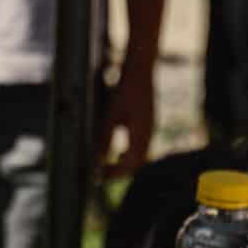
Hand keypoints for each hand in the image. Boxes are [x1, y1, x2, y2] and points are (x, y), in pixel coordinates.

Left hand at [96, 62, 154, 178]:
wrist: (141, 70)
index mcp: (140, 135)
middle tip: (102, 176)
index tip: (99, 177)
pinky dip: (129, 156)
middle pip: (135, 164)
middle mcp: (148, 135)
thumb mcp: (111, 115)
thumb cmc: (126, 90)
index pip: (128, 164)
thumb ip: (105, 138)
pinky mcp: (149, 125)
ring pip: (139, 158)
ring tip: (108, 169)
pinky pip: (141, 148)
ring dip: (124, 166)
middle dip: (118, 173)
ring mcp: (150, 130)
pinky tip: (118, 154)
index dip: (113, 173)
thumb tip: (97, 159)